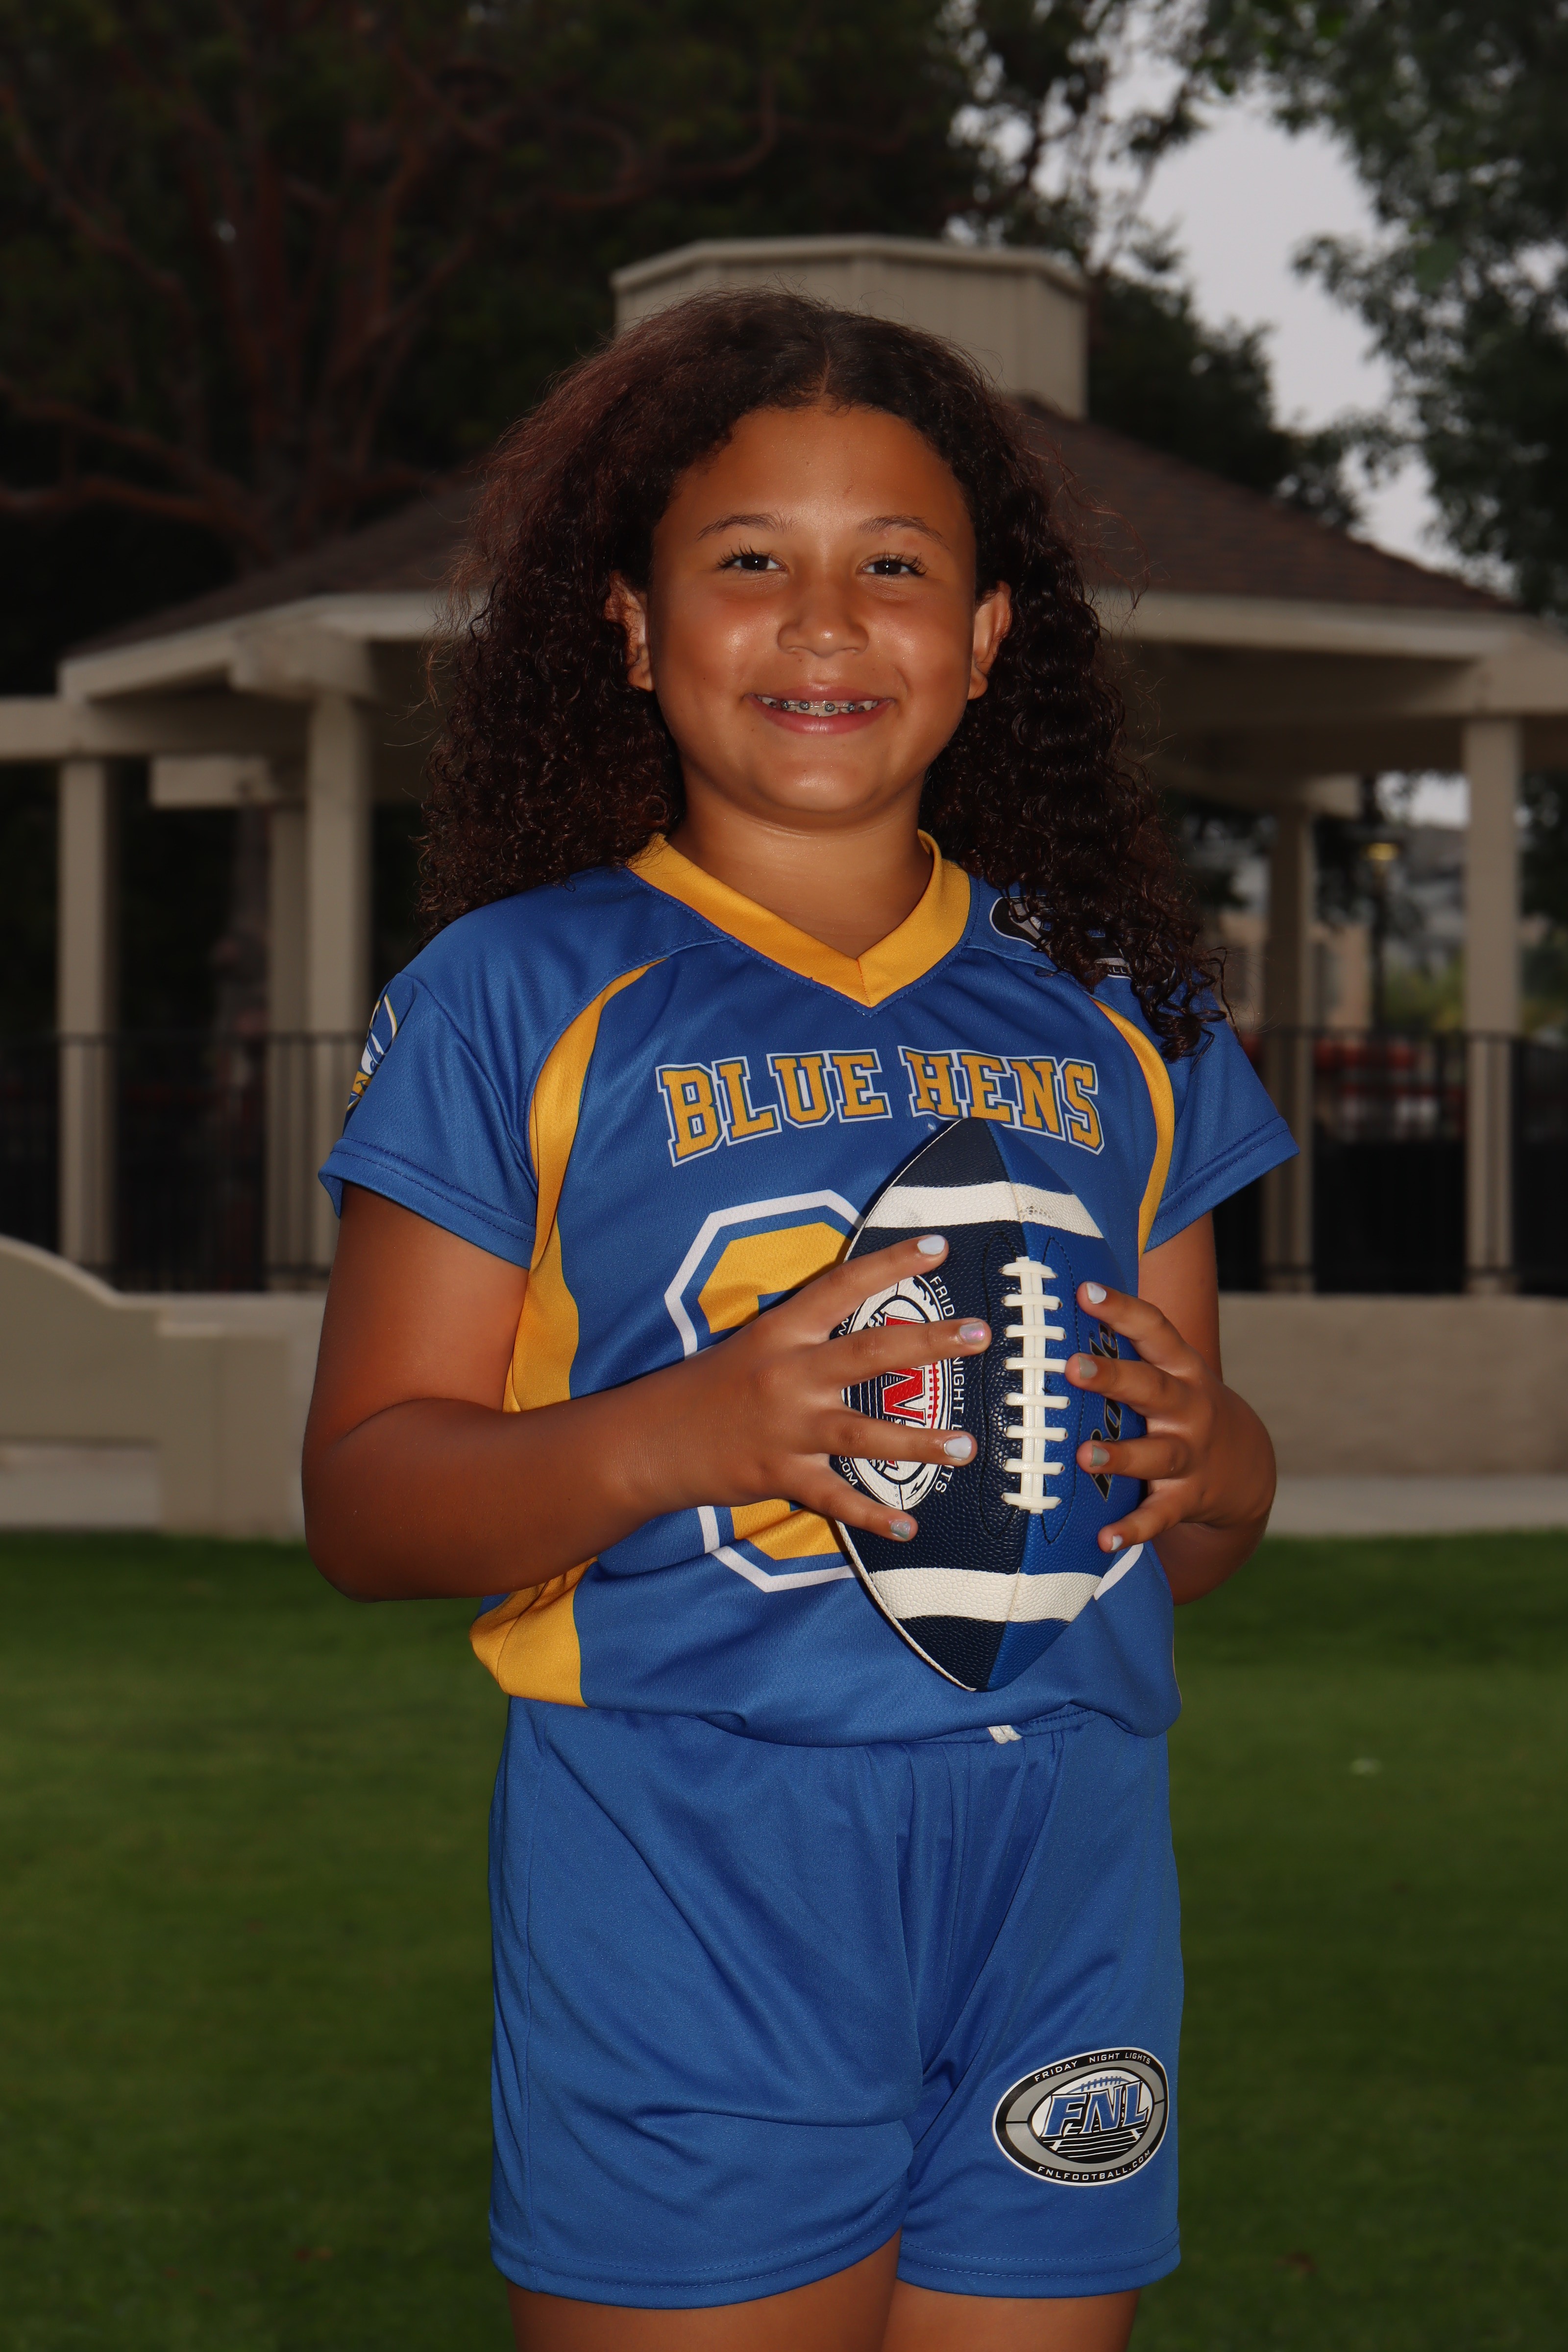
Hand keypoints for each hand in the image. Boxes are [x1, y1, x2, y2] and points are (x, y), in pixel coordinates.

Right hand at [626, 1234, 990, 1544]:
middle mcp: (788, 1375)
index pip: (842, 1286)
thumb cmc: (712, 1386)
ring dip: (919, 1442)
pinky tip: (910, 1526)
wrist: (649, 1440)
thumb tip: (873, 1325)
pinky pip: (836, 1498)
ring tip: (967, 1446)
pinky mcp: (781, 1474)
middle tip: (981, 1334)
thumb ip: (809, 1335)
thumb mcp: (757, 1345)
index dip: (891, 1263)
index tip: (939, 1247)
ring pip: (863, 1433)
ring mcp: (786, 1428)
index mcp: (781, 1333)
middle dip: (929, 1343)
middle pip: (869, 1352)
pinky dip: (874, 1515)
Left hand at [1066, 1280, 1275, 1559]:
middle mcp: (1189, 1409)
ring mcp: (1190, 1455)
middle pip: (1152, 1389)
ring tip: (1085, 1456)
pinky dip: (1133, 1529)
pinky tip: (1104, 1540)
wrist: (1248, 1467)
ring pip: (1155, 1454)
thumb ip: (1131, 1348)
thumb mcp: (1173, 1372)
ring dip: (1120, 1455)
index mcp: (1182, 1370)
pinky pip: (1158, 1515)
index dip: (1122, 1310)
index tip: (1085, 1291)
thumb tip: (1064, 1306)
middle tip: (1072, 1366)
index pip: (1155, 1331)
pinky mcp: (1187, 1498)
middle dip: (1113, 1378)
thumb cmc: (1186, 1407)